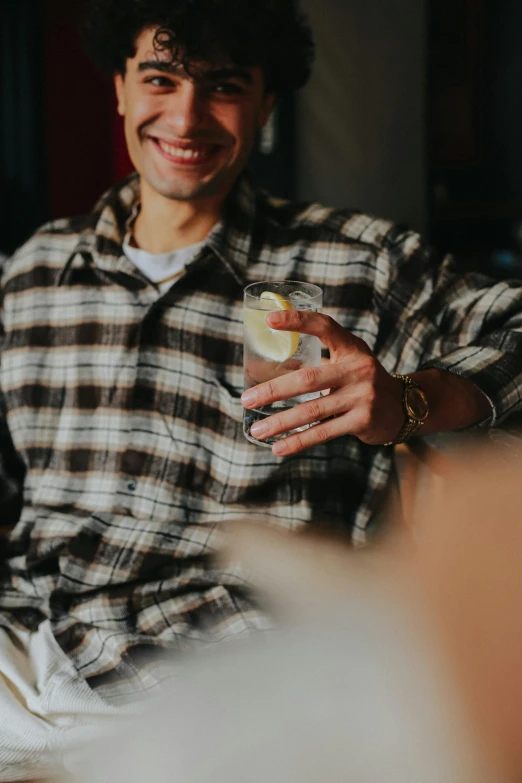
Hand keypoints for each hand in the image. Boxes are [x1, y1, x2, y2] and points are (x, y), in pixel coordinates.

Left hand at [241, 310, 405, 454]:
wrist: (405, 407)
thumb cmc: (363, 381)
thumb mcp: (348, 362)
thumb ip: (317, 361)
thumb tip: (269, 368)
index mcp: (352, 347)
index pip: (324, 326)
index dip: (297, 320)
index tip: (269, 320)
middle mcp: (359, 368)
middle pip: (308, 378)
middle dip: (273, 391)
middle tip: (246, 399)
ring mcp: (363, 395)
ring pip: (312, 410)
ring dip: (280, 422)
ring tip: (257, 431)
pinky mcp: (363, 420)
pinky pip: (323, 432)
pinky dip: (298, 441)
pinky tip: (278, 447)